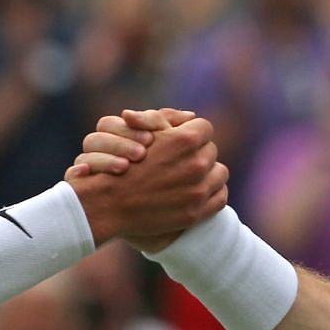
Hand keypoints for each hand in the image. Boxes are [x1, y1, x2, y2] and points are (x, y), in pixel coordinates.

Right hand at [70, 114, 226, 249]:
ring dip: (209, 173)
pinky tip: (199, 193)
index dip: (193, 133)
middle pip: (212, 151)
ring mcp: (197, 190)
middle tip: (185, 159)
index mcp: (185, 140)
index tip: (184, 141)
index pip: (205, 128)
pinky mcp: (196, 213)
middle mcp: (196, 164)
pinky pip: (220, 197)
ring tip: (193, 177)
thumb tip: (191, 116)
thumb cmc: (121, 163)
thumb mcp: (142, 134)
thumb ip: (166, 120)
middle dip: (199, 153)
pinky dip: (212, 194)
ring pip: (220, 173)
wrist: (108, 204)